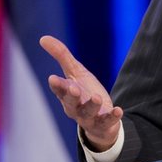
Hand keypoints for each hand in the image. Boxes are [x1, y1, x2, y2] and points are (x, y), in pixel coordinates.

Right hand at [40, 35, 122, 151]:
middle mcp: (75, 107)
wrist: (99, 119)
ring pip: (88, 113)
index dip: (57, 85)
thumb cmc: (83, 92)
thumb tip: (43, 38)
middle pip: (70, 102)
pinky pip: (107, 121)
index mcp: (67, 94)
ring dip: (92, 105)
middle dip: (71, 95)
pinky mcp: (103, 123)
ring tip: (97, 97)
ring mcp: (89, 117)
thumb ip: (61, 56)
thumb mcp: (75, 72)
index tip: (52, 78)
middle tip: (73, 88)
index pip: (59, 90)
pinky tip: (118, 110)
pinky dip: (112, 117)